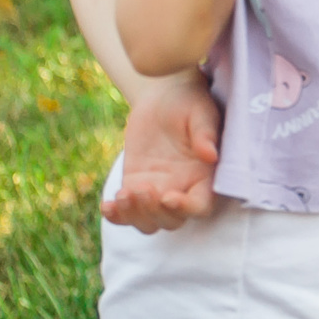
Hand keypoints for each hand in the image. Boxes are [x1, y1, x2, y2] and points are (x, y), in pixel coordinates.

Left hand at [103, 72, 220, 232]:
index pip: (200, 206)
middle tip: (141, 189)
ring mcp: (158, 190)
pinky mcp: (135, 185)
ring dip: (134, 216)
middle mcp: (183, 188)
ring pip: (148, 222)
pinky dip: (116, 216)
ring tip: (122, 195)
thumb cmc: (189, 100)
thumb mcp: (200, 112)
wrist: (163, 95)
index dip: (185, 209)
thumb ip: (206, 133)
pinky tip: (107, 205)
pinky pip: (125, 212)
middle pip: (172, 220)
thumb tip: (211, 155)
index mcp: (204, 176)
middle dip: (154, 212)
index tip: (167, 197)